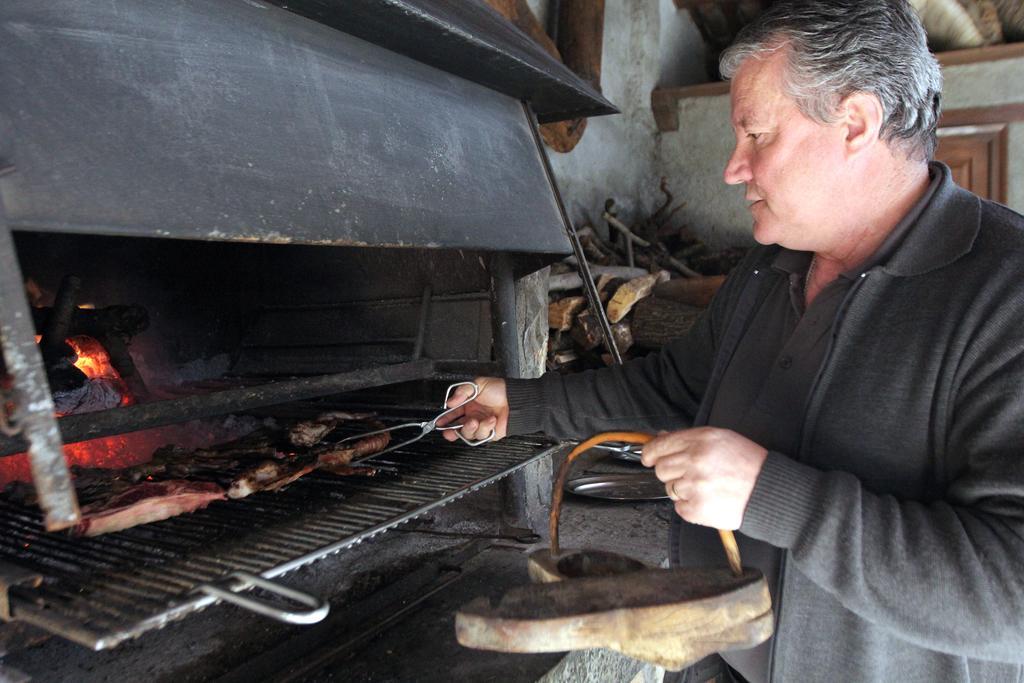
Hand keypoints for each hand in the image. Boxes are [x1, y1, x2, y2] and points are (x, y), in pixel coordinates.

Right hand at [436, 377, 508, 442]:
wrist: (516, 399)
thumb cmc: (501, 389)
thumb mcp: (478, 384)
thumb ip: (462, 391)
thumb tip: (450, 401)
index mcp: (469, 405)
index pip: (453, 414)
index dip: (445, 419)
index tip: (439, 422)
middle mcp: (474, 416)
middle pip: (458, 427)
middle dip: (452, 431)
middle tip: (450, 431)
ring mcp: (481, 425)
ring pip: (469, 433)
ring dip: (470, 428)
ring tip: (475, 421)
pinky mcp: (490, 433)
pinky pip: (482, 435)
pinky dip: (485, 428)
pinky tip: (491, 420)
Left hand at [641, 427, 766, 529]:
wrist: (769, 491)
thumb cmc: (748, 463)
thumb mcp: (721, 439)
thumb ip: (689, 439)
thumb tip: (661, 438)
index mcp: (700, 441)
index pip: (659, 446)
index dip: (650, 453)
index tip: (648, 458)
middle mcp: (695, 461)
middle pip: (661, 469)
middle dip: (671, 473)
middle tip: (689, 475)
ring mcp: (695, 486)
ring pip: (669, 489)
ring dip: (682, 490)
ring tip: (706, 487)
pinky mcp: (698, 509)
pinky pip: (679, 508)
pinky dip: (690, 507)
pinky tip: (708, 500)